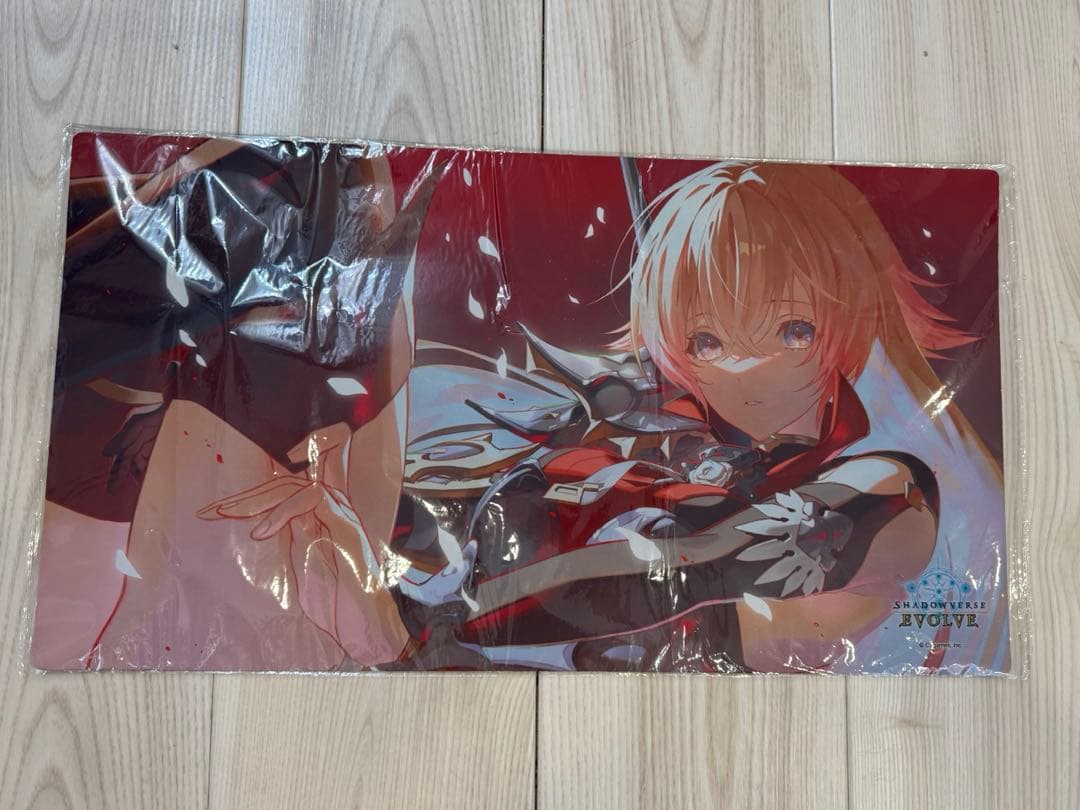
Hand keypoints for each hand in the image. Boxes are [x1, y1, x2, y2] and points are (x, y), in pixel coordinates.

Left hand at [198, 423, 407, 664]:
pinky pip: (313, 500)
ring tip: (228, 514)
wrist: (367, 626)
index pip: (280, 497)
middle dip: (244, 497)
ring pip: (296, 487)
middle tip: (210, 512)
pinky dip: (283, 512)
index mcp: (319, 521)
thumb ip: (293, 542)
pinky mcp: (347, 524)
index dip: (245, 501)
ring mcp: (341, 515)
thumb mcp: (303, 569)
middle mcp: (331, 512)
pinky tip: (260, 532)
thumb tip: (265, 525)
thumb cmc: (338, 606)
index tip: (211, 514)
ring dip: (258, 499)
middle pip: (283, 487)